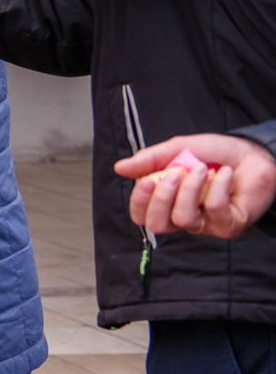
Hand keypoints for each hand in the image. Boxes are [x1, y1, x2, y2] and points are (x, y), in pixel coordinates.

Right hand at [118, 134, 275, 238]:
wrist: (253, 153)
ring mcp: (207, 223)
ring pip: (183, 219)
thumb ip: (150, 159)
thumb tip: (120, 168)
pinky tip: (223, 173)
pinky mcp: (229, 224)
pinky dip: (217, 187)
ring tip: (200, 169)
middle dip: (161, 198)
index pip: (142, 214)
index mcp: (167, 201)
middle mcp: (184, 216)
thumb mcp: (178, 148)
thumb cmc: (216, 153)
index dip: (139, 201)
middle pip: (157, 224)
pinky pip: (214, 210)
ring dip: (189, 190)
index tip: (145, 179)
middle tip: (174, 174)